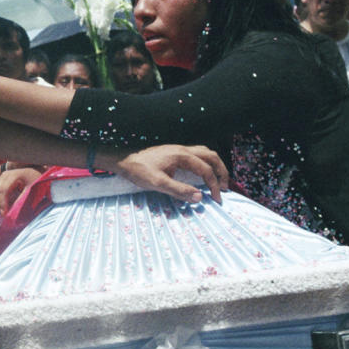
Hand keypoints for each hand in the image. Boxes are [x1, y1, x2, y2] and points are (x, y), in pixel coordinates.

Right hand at [0, 168, 43, 213]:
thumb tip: (12, 213)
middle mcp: (6, 175)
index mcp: (15, 175)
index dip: (3, 204)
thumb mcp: (33, 192)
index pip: (4, 190)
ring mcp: (3, 176)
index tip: (4, 215)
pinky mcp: (1, 180)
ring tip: (9, 207)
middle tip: (7, 212)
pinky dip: (0, 199)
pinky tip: (9, 202)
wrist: (37, 175)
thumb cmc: (38, 183)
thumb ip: (22, 201)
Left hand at [111, 144, 228, 203]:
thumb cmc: (139, 170)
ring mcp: (178, 149)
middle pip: (211, 156)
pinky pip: (197, 154)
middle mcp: (183, 149)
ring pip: (205, 153)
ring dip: (215, 165)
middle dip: (222, 172)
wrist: (123, 159)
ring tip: (218, 180)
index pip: (206, 170)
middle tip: (224, 188)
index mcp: (182, 155)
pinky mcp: (173, 152)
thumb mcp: (158, 183)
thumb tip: (200, 197)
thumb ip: (179, 190)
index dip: (214, 186)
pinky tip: (201, 173)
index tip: (216, 200)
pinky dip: (205, 163)